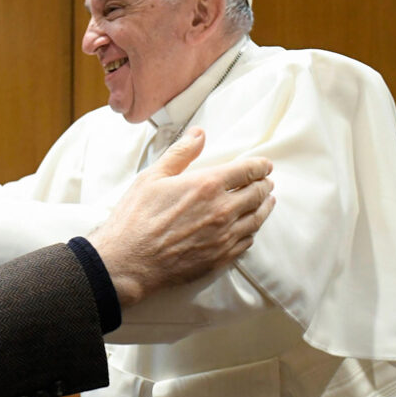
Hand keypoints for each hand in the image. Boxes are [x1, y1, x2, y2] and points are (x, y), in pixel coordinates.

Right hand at [90, 128, 274, 306]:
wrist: (128, 261)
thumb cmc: (135, 218)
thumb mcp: (152, 177)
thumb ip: (180, 153)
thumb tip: (199, 134)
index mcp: (207, 185)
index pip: (247, 171)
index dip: (259, 166)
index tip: (264, 165)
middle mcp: (223, 211)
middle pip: (257, 194)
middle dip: (264, 185)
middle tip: (266, 182)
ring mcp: (224, 237)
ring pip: (257, 219)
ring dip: (264, 207)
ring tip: (267, 202)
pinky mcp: (220, 258)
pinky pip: (247, 242)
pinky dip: (252, 231)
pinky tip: (249, 228)